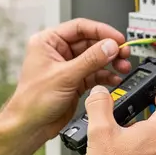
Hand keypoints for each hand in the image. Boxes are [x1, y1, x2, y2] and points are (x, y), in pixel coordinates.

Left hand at [3, 19, 132, 144]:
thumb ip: (90, 60)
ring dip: (110, 62)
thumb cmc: (33, 100)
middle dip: (108, 48)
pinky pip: (94, 73)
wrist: (31, 126)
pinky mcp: (75, 81)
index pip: (79, 27)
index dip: (101, 31)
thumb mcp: (65, 76)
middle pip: (90, 42)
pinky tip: (115, 79)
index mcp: (48, 42)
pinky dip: (106, 76)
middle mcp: (58, 52)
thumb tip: (109, 46)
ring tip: (123, 66)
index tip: (117, 38)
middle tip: (124, 53)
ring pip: (95, 58)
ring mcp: (67, 67)